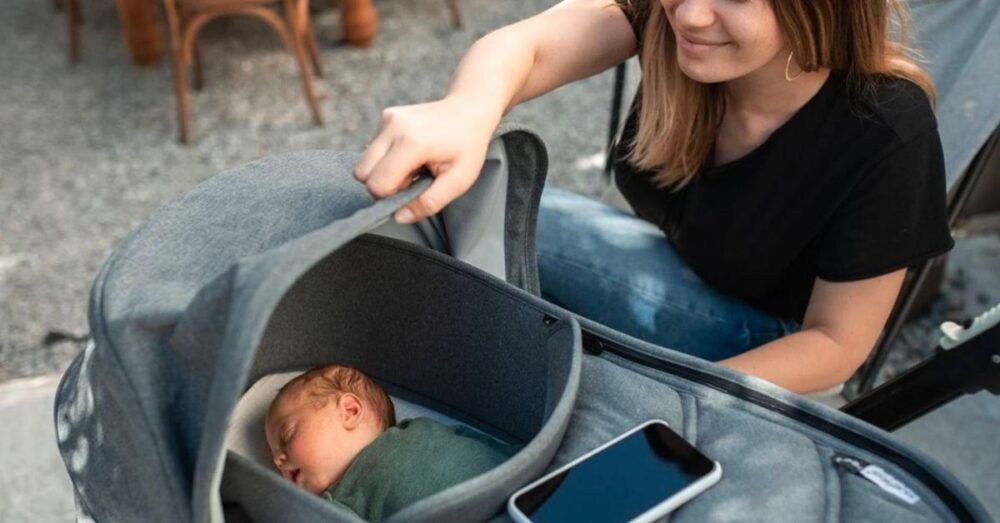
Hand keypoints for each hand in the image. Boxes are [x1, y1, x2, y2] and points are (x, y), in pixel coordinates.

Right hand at [354, 95, 499, 223]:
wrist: (469, 110)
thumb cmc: (467, 147)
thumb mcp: (458, 181)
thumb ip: (429, 203)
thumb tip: (399, 216)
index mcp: (411, 142)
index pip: (377, 184)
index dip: (392, 195)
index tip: (414, 188)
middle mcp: (393, 127)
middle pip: (362, 174)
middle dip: (384, 184)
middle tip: (412, 178)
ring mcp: (387, 119)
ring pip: (363, 162)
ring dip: (384, 171)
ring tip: (413, 165)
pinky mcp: (385, 117)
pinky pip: (371, 149)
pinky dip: (386, 158)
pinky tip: (410, 154)